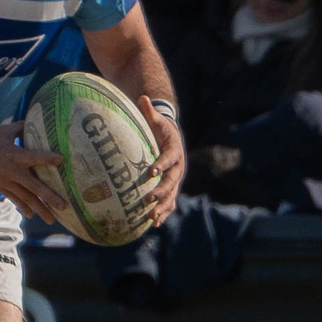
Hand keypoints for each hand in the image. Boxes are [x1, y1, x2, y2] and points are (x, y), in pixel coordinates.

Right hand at [0, 122, 66, 222]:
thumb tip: (39, 120)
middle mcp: (12, 171)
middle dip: (49, 197)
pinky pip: (14, 199)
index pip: (33, 156)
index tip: (61, 160)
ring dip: (40, 208)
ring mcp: (5, 181)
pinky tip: (32, 215)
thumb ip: (22, 128)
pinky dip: (24, 207)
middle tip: (64, 206)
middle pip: (34, 186)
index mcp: (14, 154)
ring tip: (52, 219)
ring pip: (25, 197)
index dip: (46, 158)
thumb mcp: (4, 130)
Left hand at [138, 96, 185, 226]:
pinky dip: (163, 213)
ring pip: (171, 196)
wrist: (172, 138)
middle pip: (171, 182)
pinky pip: (169, 202)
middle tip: (148, 200)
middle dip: (161, 192)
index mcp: (174, 152)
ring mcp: (176, 180)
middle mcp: (178, 168)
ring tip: (151, 218)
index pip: (168, 159)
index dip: (161, 165)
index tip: (150, 171)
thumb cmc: (160, 128)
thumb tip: (143, 97)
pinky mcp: (171, 188)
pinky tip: (154, 224)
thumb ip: (149, 111)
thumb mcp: (156, 120)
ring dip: (162, 207)